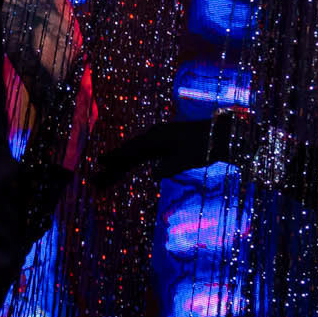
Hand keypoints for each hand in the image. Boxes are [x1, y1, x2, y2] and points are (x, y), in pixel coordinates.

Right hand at [93, 110, 256, 186]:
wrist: (221, 134)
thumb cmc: (207, 146)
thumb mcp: (190, 158)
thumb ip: (172, 165)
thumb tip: (155, 174)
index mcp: (156, 138)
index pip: (130, 151)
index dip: (114, 159)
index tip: (99, 166)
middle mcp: (153, 136)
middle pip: (127, 154)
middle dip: (112, 169)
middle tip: (96, 183)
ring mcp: (158, 139)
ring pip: (132, 155)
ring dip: (119, 168)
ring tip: (104, 180)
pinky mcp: (163, 144)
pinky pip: (141, 155)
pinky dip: (130, 163)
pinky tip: (123, 171)